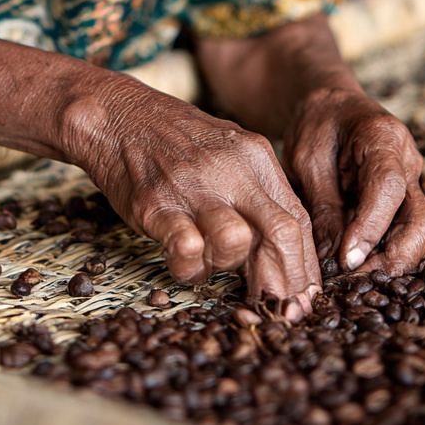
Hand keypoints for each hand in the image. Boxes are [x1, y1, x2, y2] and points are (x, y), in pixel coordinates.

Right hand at [71, 79, 321, 318]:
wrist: (118, 114)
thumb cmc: (176, 139)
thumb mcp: (229, 151)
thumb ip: (256, 193)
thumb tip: (283, 251)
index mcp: (256, 157)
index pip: (300, 220)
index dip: (306, 267)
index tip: (304, 298)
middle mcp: (231, 169)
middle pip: (283, 234)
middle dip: (286, 283)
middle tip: (279, 310)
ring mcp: (193, 186)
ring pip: (237, 243)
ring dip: (230, 267)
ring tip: (214, 262)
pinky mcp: (155, 205)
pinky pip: (185, 249)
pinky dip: (189, 267)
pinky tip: (183, 259)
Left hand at [283, 83, 424, 273]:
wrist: (331, 107)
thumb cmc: (317, 126)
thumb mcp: (306, 159)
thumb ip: (322, 206)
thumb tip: (333, 259)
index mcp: (383, 138)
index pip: (389, 188)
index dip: (370, 228)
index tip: (347, 259)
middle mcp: (409, 163)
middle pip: (423, 221)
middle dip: (393, 258)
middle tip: (353, 277)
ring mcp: (415, 183)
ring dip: (401, 261)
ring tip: (360, 274)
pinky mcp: (410, 201)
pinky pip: (420, 235)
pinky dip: (400, 255)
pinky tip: (369, 264)